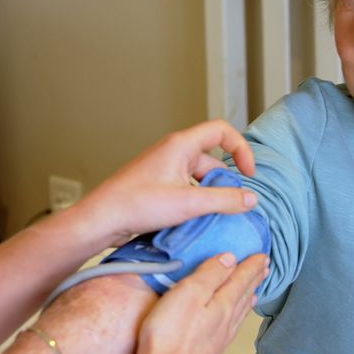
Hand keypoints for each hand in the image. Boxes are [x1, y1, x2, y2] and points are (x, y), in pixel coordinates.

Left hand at [75, 119, 257, 246]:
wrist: (102, 219)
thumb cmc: (137, 204)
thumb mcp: (189, 203)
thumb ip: (225, 200)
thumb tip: (251, 199)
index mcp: (181, 144)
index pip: (221, 131)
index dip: (241, 148)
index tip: (248, 173)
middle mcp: (173, 152)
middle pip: (212, 160)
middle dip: (224, 183)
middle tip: (230, 206)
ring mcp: (164, 169)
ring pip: (199, 178)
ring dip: (209, 196)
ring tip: (210, 218)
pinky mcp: (158, 186)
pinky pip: (187, 189)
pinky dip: (196, 202)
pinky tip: (194, 222)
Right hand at [133, 252, 268, 353]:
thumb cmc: (170, 334)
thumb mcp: (188, 293)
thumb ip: (210, 274)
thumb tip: (230, 259)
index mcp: (222, 304)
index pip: (241, 279)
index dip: (251, 265)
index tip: (262, 256)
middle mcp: (226, 321)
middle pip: (243, 295)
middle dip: (254, 279)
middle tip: (265, 268)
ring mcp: (219, 340)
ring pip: (239, 313)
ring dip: (248, 298)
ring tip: (255, 291)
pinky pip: (232, 328)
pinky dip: (238, 318)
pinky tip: (235, 321)